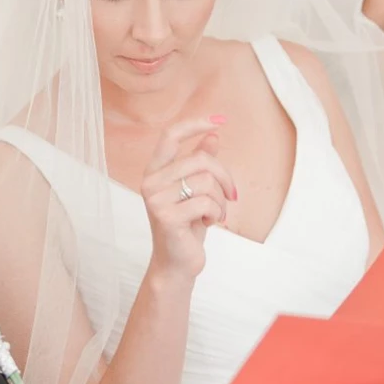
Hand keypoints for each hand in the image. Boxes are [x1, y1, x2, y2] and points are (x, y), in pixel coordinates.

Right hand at [141, 116, 235, 278]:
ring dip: (220, 201)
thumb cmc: (187, 226)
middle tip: (233, 195)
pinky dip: (216, 214)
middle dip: (224, 177)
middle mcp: (150, 181)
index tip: (220, 119)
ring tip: (214, 215)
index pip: (171, 135)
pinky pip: (206, 202)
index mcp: (155, 171)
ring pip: (206, 182)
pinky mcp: (166, 216)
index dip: (195, 123)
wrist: (176, 263)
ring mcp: (156, 199)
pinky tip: (209, 224)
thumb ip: (200, 163)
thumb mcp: (196, 191)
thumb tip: (213, 134)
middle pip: (200, 160)